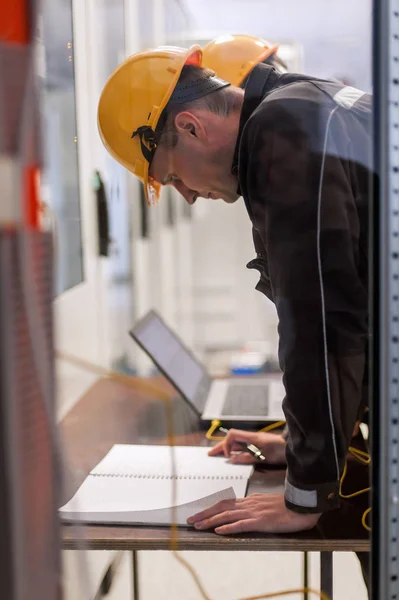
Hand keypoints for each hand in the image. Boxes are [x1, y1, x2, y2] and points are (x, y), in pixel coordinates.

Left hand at [187, 494, 320, 534]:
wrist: (302, 506)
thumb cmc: (288, 506)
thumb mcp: (268, 503)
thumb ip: (256, 505)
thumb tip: (245, 507)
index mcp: (251, 500)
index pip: (226, 502)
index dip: (211, 508)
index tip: (199, 513)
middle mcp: (249, 504)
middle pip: (222, 507)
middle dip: (204, 514)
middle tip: (190, 520)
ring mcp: (254, 512)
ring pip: (227, 515)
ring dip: (211, 521)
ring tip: (198, 526)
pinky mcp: (261, 521)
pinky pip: (241, 524)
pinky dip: (228, 527)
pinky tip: (219, 531)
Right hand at [209, 429, 285, 464]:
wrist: (293, 446)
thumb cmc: (280, 450)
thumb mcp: (263, 456)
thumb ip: (247, 457)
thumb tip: (232, 459)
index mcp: (251, 437)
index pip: (232, 435)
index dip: (226, 444)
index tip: (227, 455)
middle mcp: (251, 438)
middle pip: (231, 440)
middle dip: (220, 446)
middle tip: (210, 454)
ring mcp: (254, 442)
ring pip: (236, 444)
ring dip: (226, 449)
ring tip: (217, 455)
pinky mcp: (258, 447)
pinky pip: (243, 448)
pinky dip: (235, 451)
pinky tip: (231, 456)